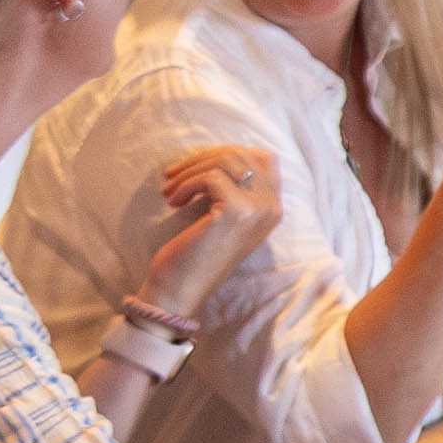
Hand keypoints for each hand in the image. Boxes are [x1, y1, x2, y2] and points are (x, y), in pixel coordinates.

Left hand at [131, 142, 285, 329]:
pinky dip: (186, 183)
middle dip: (202, 158)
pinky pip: (211, 177)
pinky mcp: (237, 212)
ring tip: (169, 189)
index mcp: (272, 209)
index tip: (196, 168)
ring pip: (227, 162)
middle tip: (173, 175)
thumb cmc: (195, 253)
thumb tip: (217, 154)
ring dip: (190, 170)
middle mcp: (272, 208)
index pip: (264, 158)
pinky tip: (173, 201)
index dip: (228, 153)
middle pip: (244, 154)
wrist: (180, 288)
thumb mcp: (221, 216)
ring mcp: (258, 210)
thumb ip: (232, 190)